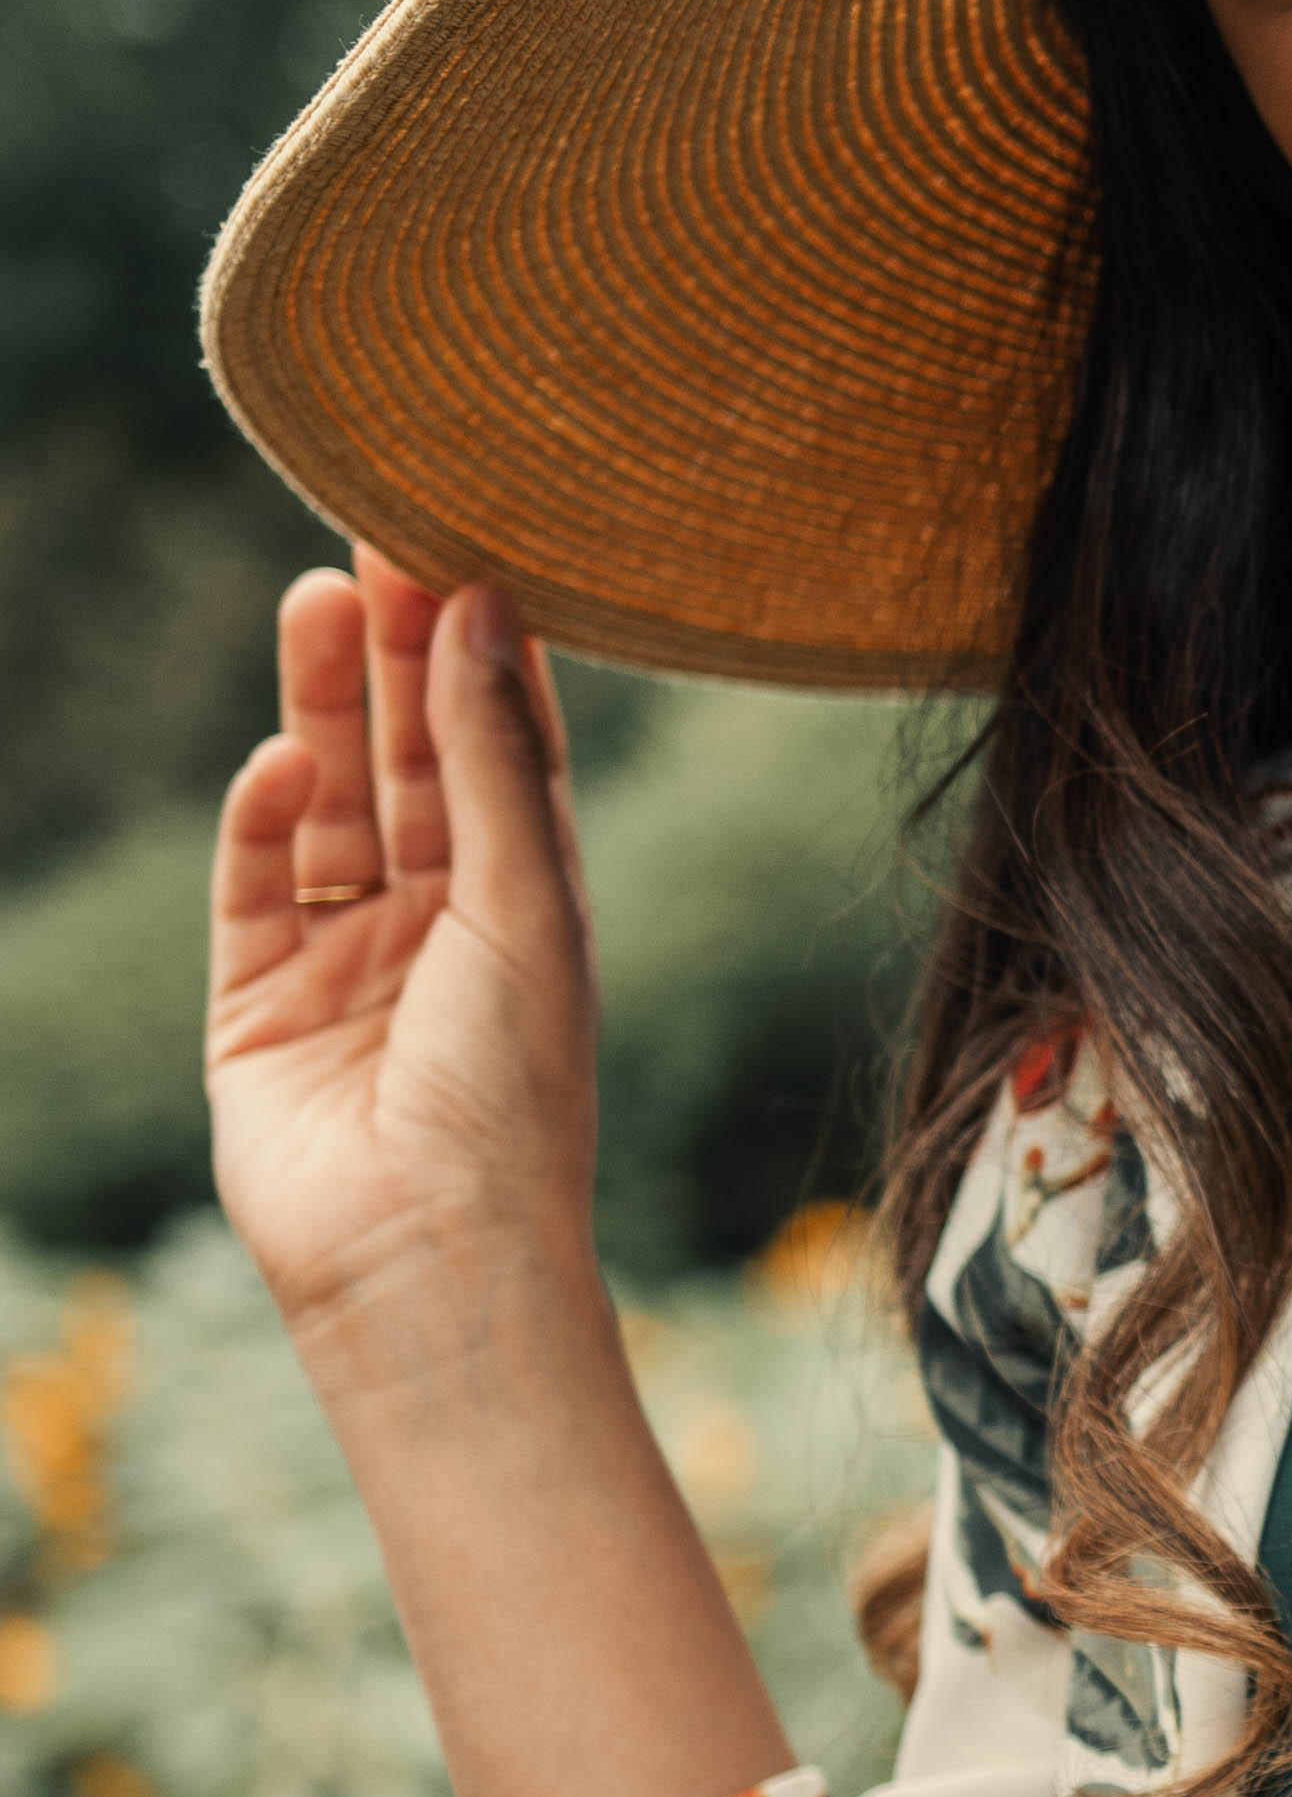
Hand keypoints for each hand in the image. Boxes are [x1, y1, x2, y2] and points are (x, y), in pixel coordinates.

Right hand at [209, 552, 601, 1378]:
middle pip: (411, 758)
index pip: (505, 749)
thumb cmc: (513, 1096)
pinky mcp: (259, 1008)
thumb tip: (480, 611)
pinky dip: (261, 824)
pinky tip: (280, 764)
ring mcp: (346, 964)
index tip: (462, 544)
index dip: (480, 651)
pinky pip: (254, 891)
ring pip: (328, 806)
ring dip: (322, 708)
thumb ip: (495, 761)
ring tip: (316, 599)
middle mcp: (441, 926)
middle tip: (375, 537)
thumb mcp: (524, 907)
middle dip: (393, 655)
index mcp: (531, 907)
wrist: (430, 1258)